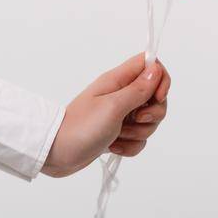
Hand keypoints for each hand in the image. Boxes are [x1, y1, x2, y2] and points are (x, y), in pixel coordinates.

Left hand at [39, 53, 170, 178]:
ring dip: (138, 133)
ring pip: (148, 121)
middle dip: (152, 114)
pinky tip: (113, 147)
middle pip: (154, 97)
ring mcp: (119, 114)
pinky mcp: (118, 133)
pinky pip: (138, 139)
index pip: (149, 65)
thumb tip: (155, 69)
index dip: (160, 79)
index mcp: (117, 80)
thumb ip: (137, 90)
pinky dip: (130, 146)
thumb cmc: (82, 126)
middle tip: (135, 119)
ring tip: (117, 135)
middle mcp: (120, 94)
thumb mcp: (113, 106)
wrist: (57, 152)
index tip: (157, 97)